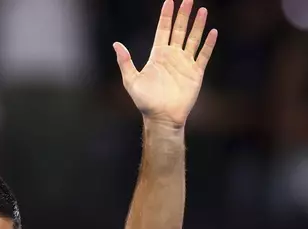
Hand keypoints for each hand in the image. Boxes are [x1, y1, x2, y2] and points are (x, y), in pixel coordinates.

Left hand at [114, 0, 217, 127]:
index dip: (166, 16)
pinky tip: (212, 32)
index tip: (170, 2)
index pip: (163, 30)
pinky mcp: (195, 73)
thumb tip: (116, 44)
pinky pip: (203, 55)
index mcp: (157, 55)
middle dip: (184, 15)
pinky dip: (208, 44)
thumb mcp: (131, 80)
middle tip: (188, 0)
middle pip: (179, 30)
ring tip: (202, 10)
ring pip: (193, 39)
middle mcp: (172, 56)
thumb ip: (125, 62)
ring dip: (198, 25)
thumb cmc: (145, 101)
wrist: (162, 117)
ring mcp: (184, 63)